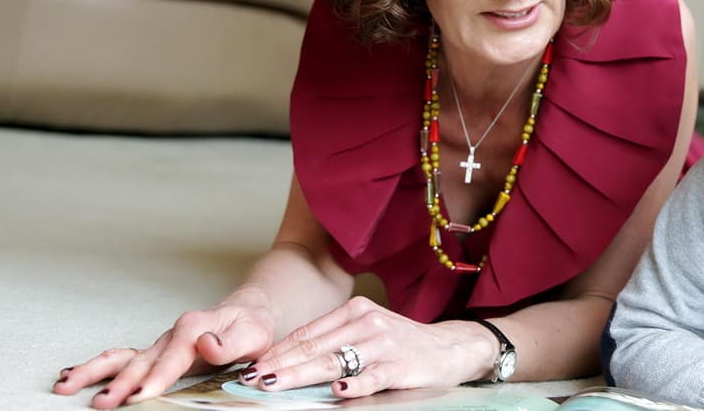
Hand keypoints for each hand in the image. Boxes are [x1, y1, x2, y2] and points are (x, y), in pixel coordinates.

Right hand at [53, 291, 275, 408]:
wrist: (248, 312)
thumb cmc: (251, 325)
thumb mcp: (252, 334)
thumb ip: (229, 344)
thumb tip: (205, 344)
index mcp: (194, 329)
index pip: (171, 359)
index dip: (154, 379)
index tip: (138, 396)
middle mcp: (171, 335)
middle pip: (139, 361)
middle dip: (118, 383)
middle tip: (101, 403)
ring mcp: (160, 344)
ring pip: (122, 359)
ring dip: (94, 373)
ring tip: (66, 386)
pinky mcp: (156, 353)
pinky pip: (123, 360)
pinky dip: (98, 367)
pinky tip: (73, 376)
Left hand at [243, 296, 493, 397]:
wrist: (451, 347)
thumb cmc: (402, 343)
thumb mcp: (367, 331)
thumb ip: (335, 339)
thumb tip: (289, 358)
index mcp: (355, 311)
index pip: (307, 334)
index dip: (278, 351)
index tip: (252, 366)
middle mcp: (366, 322)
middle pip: (314, 347)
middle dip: (279, 365)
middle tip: (252, 379)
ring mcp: (383, 344)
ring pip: (334, 362)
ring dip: (301, 375)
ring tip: (275, 384)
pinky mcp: (400, 366)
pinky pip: (372, 377)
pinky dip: (354, 385)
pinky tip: (338, 391)